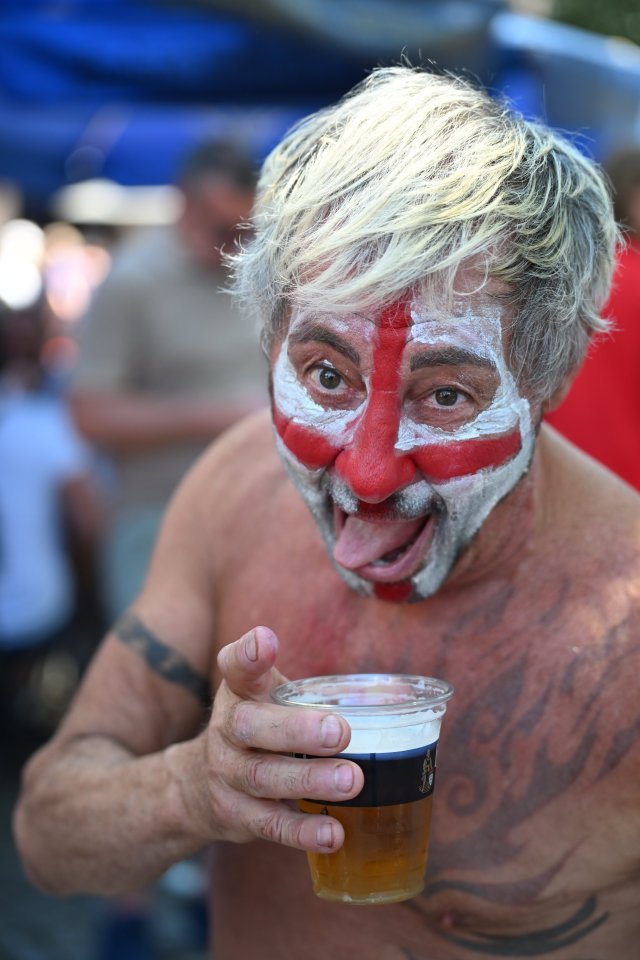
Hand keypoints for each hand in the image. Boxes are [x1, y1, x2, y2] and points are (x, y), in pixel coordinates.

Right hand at [202, 626, 362, 851]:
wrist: (197, 784)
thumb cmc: (258, 728)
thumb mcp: (269, 696)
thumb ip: (313, 688)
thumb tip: (397, 696)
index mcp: (239, 693)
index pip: (236, 667)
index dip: (249, 654)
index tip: (265, 641)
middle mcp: (227, 730)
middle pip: (251, 726)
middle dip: (296, 729)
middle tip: (340, 731)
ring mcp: (228, 774)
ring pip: (262, 777)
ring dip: (309, 779)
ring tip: (351, 781)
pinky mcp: (236, 816)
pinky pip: (269, 824)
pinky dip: (302, 830)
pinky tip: (334, 833)